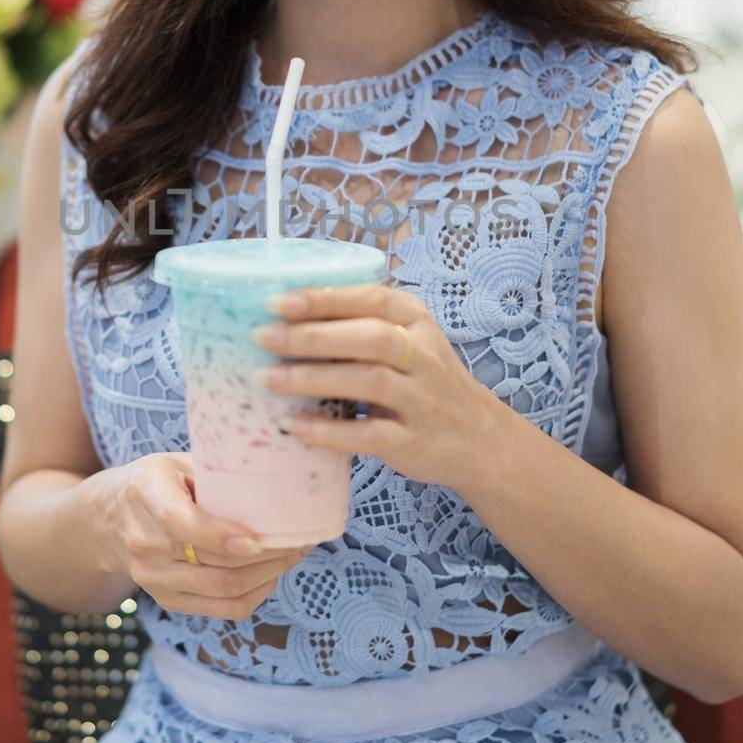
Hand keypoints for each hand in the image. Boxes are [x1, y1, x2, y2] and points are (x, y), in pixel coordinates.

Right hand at [107, 451, 308, 619]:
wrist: (108, 518)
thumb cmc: (157, 482)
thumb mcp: (177, 462)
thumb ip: (215, 473)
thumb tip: (275, 480)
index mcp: (146, 494)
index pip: (181, 522)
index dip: (221, 534)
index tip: (259, 538)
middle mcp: (144, 541)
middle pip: (214, 562)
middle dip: (267, 555)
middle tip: (300, 539)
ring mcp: (152, 577)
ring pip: (223, 588)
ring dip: (268, 575)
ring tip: (293, 555)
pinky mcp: (166, 599)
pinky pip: (221, 608)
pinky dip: (255, 594)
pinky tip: (271, 575)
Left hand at [249, 282, 502, 491]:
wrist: (480, 440)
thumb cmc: (426, 383)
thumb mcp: (408, 343)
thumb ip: (361, 327)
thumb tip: (284, 318)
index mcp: (416, 322)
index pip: (372, 300)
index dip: (325, 299)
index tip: (277, 301)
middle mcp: (424, 356)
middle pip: (370, 337)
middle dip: (312, 335)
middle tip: (261, 336)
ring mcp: (422, 401)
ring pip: (369, 381)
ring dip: (313, 378)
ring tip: (267, 378)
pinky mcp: (414, 442)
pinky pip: (369, 434)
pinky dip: (328, 431)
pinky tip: (294, 426)